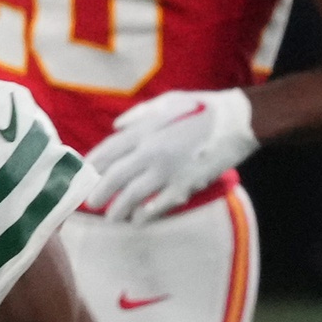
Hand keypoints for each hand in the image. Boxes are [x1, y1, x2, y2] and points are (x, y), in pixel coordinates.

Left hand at [83, 88, 258, 223]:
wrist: (236, 121)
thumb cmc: (201, 108)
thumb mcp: (167, 102)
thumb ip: (139, 115)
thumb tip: (115, 126)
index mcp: (146, 129)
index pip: (109, 150)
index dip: (93, 165)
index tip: (85, 175)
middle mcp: (151, 150)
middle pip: (115, 176)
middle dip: (99, 192)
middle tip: (91, 203)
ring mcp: (168, 169)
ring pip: (133, 194)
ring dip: (118, 208)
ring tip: (112, 216)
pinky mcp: (185, 184)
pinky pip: (160, 204)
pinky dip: (146, 214)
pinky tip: (138, 219)